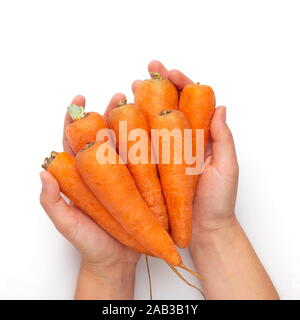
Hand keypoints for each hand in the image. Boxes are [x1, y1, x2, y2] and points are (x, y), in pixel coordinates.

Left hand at [40, 94, 139, 298]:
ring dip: (131, 123)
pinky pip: (143, 162)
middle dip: (108, 112)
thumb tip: (43, 173)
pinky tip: (156, 130)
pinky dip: (149, 144)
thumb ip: (52, 201)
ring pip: (125, 144)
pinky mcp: (140, 185)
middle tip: (119, 96)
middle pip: (103, 135)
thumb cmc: (89, 243)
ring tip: (138, 105)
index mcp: (81, 176)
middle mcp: (102, 171)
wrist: (116, 261)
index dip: (74, 120)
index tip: (79, 100)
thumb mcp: (67, 224)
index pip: (75, 141)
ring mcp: (122, 176)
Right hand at [138, 61, 277, 298]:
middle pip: (165, 107)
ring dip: (137, 105)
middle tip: (144, 74)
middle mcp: (179, 142)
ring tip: (125, 92)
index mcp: (200, 137)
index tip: (169, 72)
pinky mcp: (148, 169)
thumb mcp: (227, 168)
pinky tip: (116, 121)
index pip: (190, 103)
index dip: (181, 84)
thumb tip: (221, 107)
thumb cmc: (219, 201)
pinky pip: (136, 148)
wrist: (202, 230)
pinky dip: (126, 133)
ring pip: (148, 123)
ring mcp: (162, 155)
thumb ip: (224, 139)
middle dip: (155, 88)